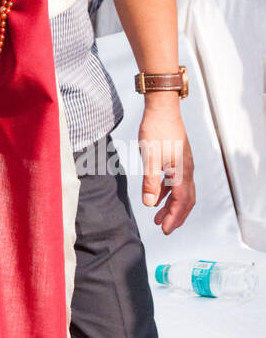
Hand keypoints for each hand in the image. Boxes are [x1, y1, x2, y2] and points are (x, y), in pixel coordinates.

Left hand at [139, 100, 194, 234]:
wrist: (162, 107)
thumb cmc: (156, 130)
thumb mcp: (150, 157)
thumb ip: (150, 182)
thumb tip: (150, 204)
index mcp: (182, 172)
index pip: (181, 202)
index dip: (174, 218)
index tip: (165, 231)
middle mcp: (187, 170)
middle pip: (186, 200)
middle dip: (176, 216)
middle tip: (165, 229)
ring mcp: (183, 164)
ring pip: (181, 191)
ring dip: (171, 205)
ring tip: (158, 217)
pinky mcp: (177, 158)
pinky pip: (175, 181)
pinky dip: (167, 192)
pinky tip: (156, 195)